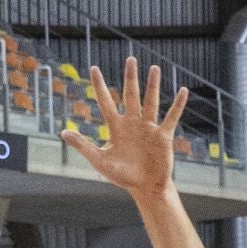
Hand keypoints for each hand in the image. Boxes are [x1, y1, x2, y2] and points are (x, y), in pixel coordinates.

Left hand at [61, 58, 187, 200]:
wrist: (145, 188)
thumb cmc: (122, 176)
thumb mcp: (100, 161)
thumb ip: (83, 145)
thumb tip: (63, 132)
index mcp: (116, 127)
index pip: (106, 101)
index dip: (99, 85)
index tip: (94, 68)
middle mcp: (132, 123)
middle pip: (130, 95)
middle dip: (131, 77)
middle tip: (130, 59)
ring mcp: (149, 128)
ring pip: (151, 101)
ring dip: (152, 85)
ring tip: (154, 68)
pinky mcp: (163, 136)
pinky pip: (171, 117)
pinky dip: (177, 105)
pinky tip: (183, 91)